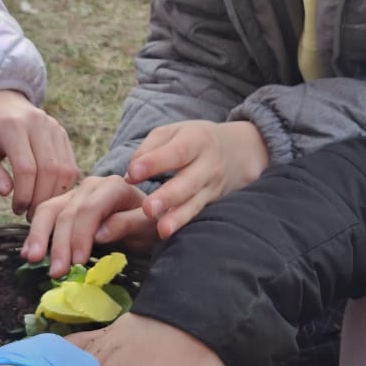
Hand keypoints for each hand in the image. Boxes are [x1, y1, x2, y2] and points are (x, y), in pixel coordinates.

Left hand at [0, 91, 78, 215]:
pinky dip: (64, 184)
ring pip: (65, 168)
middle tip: (29, 214)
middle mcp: (39, 124)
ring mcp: (54, 127)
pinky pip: (70, 164)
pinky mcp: (62, 133)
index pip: (26, 168)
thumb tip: (6, 193)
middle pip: (50, 169)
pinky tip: (49, 194)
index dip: (24, 194)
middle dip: (41, 198)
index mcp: (13, 126)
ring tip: (39, 207)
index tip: (16, 209)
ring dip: (55, 194)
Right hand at [23, 173, 156, 273]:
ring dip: (40, 236)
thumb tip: (99, 234)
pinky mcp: (65, 205)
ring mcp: (75, 194)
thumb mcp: (148, 226)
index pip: (90, 209)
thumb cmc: (150, 224)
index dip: (81, 236)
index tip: (77, 261)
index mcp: (114, 187)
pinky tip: (29, 252)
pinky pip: (45, 215)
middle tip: (57, 271)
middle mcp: (91, 186)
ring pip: (50, 210)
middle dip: (60, 243)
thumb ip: (127, 224)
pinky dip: (36, 234)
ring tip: (33, 259)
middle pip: (68, 212)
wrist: (147, 219)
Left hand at [123, 120, 270, 238]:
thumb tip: (130, 175)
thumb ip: (150, 148)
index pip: (177, 152)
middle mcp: (209, 164)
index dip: (155, 163)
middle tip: (147, 208)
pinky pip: (196, 213)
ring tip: (161, 229)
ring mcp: (212, 186)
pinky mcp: (211, 202)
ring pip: (195, 203)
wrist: (235, 151)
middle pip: (189, 181)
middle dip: (168, 196)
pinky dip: (182, 223)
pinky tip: (167, 233)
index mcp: (197, 140)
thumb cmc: (193, 140)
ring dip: (178, 217)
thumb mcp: (173, 132)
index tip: (133, 174)